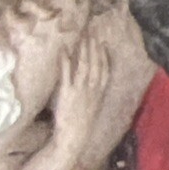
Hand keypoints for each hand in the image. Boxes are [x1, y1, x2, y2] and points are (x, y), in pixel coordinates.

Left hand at [50, 30, 109, 155]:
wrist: (73, 137)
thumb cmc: (81, 124)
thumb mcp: (92, 107)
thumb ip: (93, 93)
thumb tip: (92, 81)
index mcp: (99, 93)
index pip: (105, 70)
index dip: (104, 56)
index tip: (103, 44)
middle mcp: (92, 90)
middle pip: (95, 64)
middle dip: (94, 47)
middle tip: (92, 32)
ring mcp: (80, 90)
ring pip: (84, 65)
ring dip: (84, 50)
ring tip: (83, 36)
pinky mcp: (67, 93)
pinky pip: (66, 74)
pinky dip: (65, 61)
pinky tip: (64, 50)